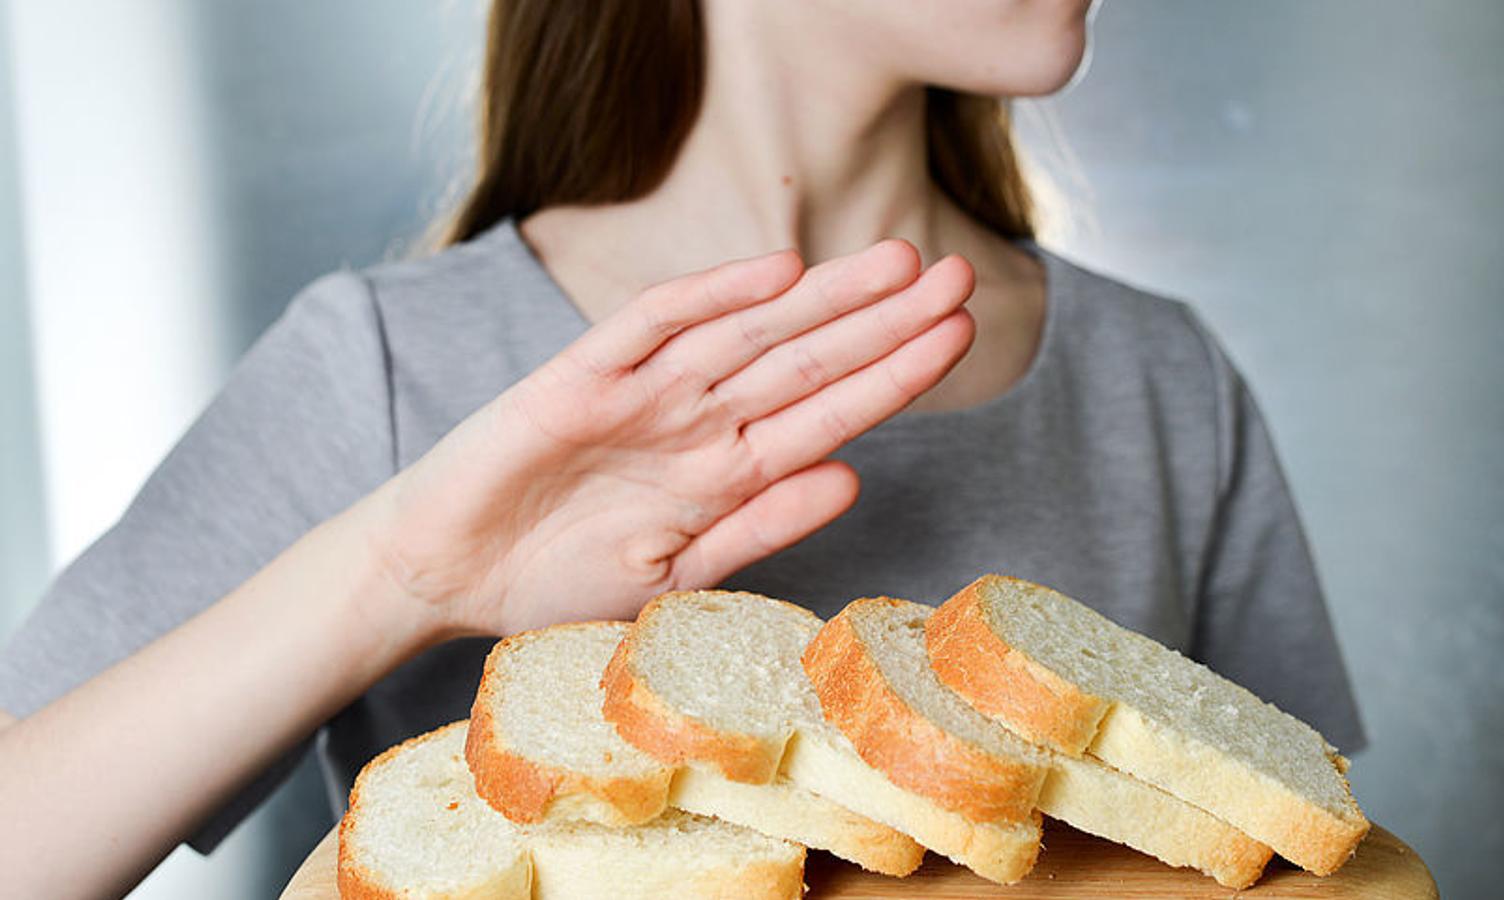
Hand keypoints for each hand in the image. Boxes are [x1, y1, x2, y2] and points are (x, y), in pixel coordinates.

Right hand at [361, 239, 974, 638]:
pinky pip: (651, 326)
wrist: (445, 574)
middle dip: (884, 319)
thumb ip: (760, 527)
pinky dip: (709, 298)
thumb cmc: (557, 580)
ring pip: (749, 332)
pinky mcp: (578, 376)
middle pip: (807, 359)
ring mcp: (643, 393)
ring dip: (823, 299)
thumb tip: (854, 481)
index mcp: (727, 472)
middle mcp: (697, 421)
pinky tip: (775, 272)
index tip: (961, 336)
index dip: (896, 375)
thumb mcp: (675, 575)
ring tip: (898, 263)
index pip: (830, 414)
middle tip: (961, 274)